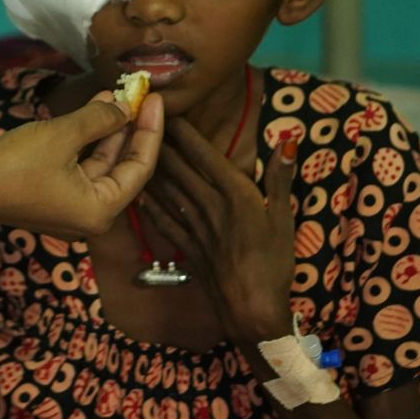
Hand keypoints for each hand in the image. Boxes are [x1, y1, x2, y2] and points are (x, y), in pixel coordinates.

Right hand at [0, 90, 163, 236]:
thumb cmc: (15, 165)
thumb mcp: (62, 136)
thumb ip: (99, 119)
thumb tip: (124, 106)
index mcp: (101, 210)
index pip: (140, 168)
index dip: (150, 131)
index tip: (156, 99)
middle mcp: (90, 214)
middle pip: (122, 167)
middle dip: (129, 129)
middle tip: (139, 94)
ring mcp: (69, 206)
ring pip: (100, 164)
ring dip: (107, 130)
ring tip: (115, 94)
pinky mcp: (51, 195)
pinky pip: (80, 166)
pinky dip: (87, 140)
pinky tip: (91, 110)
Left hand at [144, 119, 300, 343]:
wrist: (252, 309)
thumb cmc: (275, 263)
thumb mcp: (284, 218)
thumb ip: (280, 178)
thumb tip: (288, 140)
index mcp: (234, 194)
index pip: (204, 155)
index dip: (185, 132)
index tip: (168, 109)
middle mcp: (208, 205)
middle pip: (179, 168)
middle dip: (160, 141)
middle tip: (140, 117)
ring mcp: (193, 227)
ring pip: (166, 189)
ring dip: (149, 165)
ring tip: (132, 144)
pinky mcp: (184, 246)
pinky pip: (162, 219)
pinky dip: (148, 202)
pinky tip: (136, 190)